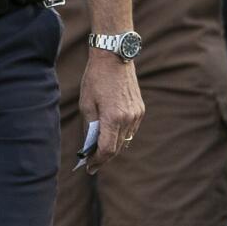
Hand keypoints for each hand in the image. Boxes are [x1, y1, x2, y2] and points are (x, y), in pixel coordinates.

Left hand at [78, 52, 143, 172]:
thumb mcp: (86, 103)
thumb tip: (89, 144)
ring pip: (125, 140)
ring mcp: (137, 115)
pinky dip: (120, 135)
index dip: (97, 161)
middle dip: (104, 157)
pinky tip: (110, 135)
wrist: (114, 58)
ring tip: (98, 150)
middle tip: (91, 162)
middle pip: (117, 148)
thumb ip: (90, 126)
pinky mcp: (140, 110)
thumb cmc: (95, 79)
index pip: (107, 149)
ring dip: (113, 147)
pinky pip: (131, 130)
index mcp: (113, 118)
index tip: (89, 167)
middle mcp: (129, 119)